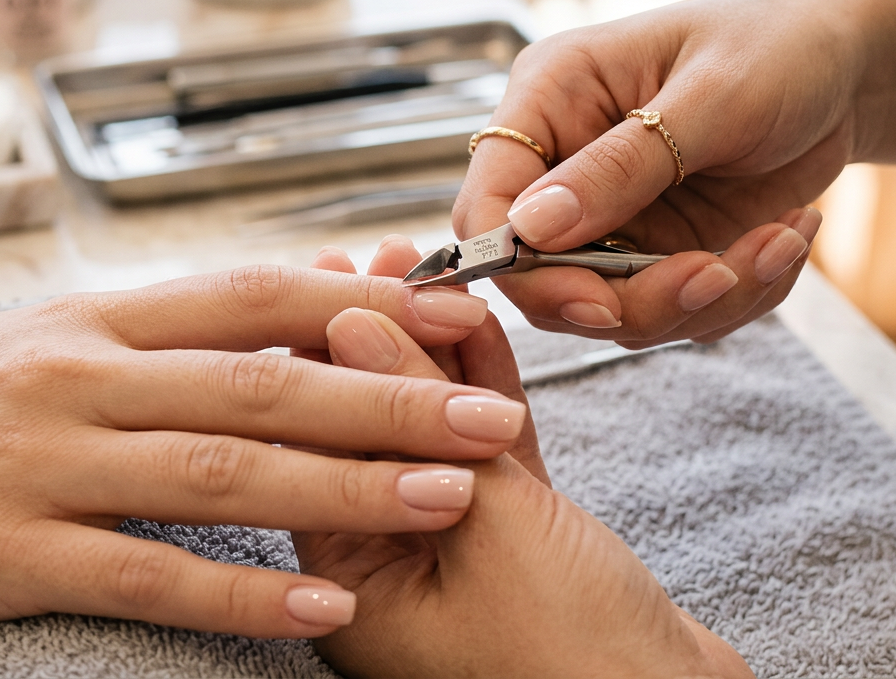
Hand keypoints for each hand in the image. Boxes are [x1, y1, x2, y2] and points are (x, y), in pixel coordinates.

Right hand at [0, 266, 525, 637]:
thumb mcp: (41, 336)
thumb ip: (162, 327)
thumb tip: (289, 302)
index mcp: (95, 316)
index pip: (255, 295)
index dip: (365, 307)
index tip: (454, 321)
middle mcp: (81, 376)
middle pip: (265, 382)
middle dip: (390, 401)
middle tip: (491, 418)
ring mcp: (45, 463)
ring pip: (224, 474)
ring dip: (346, 488)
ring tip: (446, 500)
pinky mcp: (7, 552)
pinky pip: (147, 574)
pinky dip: (242, 595)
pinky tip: (322, 608)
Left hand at [292, 239, 751, 677]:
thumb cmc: (581, 664)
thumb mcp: (490, 529)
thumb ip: (420, 423)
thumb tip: (350, 327)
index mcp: (349, 591)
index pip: (314, 450)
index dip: (323, 356)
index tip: (333, 278)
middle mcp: (388, 573)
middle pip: (371, 434)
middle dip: (383, 342)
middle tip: (385, 257)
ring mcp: (451, 556)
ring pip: (435, 435)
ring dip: (440, 355)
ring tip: (435, 270)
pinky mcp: (514, 546)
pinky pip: (487, 456)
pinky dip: (489, 394)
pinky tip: (484, 327)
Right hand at [456, 0, 856, 346]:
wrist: (852, 69)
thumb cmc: (780, 46)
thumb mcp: (709, 96)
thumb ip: (620, 164)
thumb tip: (531, 228)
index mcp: (551, 101)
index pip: (488, 205)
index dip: (521, 267)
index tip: (596, 302)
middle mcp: (567, 167)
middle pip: (545, 279)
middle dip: (635, 299)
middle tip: (718, 276)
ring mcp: (614, 218)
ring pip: (615, 311)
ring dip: (705, 299)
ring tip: (781, 239)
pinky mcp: (661, 253)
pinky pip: (678, 313)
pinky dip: (741, 295)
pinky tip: (786, 237)